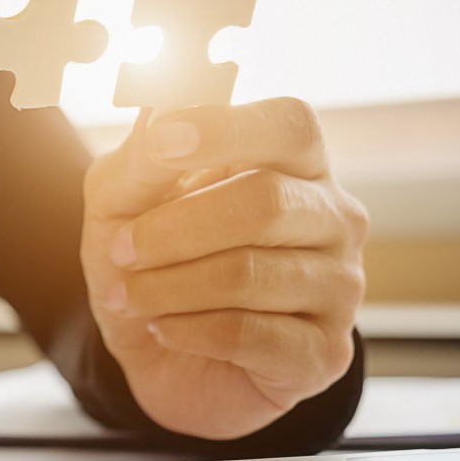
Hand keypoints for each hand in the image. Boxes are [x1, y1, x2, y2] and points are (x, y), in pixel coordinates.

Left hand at [81, 98, 367, 439]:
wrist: (156, 355)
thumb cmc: (152, 262)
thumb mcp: (124, 200)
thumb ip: (143, 156)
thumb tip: (161, 105)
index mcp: (295, 164)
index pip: (290, 125)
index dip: (227, 128)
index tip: (162, 141)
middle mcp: (333, 218)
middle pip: (265, 202)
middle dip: (173, 228)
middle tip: (120, 249)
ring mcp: (339, 287)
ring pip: (248, 274)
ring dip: (166, 287)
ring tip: (128, 296)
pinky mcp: (323, 353)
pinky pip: (248, 335)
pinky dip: (186, 330)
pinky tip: (162, 329)